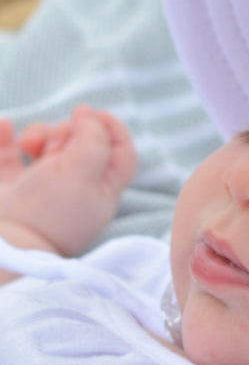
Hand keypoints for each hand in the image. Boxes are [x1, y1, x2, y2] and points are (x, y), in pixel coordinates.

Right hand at [0, 105, 136, 256]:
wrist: (2, 250)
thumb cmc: (46, 211)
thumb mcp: (80, 172)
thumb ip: (92, 139)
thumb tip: (89, 113)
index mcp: (101, 192)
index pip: (121, 154)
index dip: (112, 129)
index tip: (95, 115)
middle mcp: (74, 192)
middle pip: (81, 146)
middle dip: (68, 132)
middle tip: (55, 142)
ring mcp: (39, 192)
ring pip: (45, 149)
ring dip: (39, 134)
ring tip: (30, 144)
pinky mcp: (8, 193)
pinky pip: (8, 157)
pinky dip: (6, 139)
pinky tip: (6, 125)